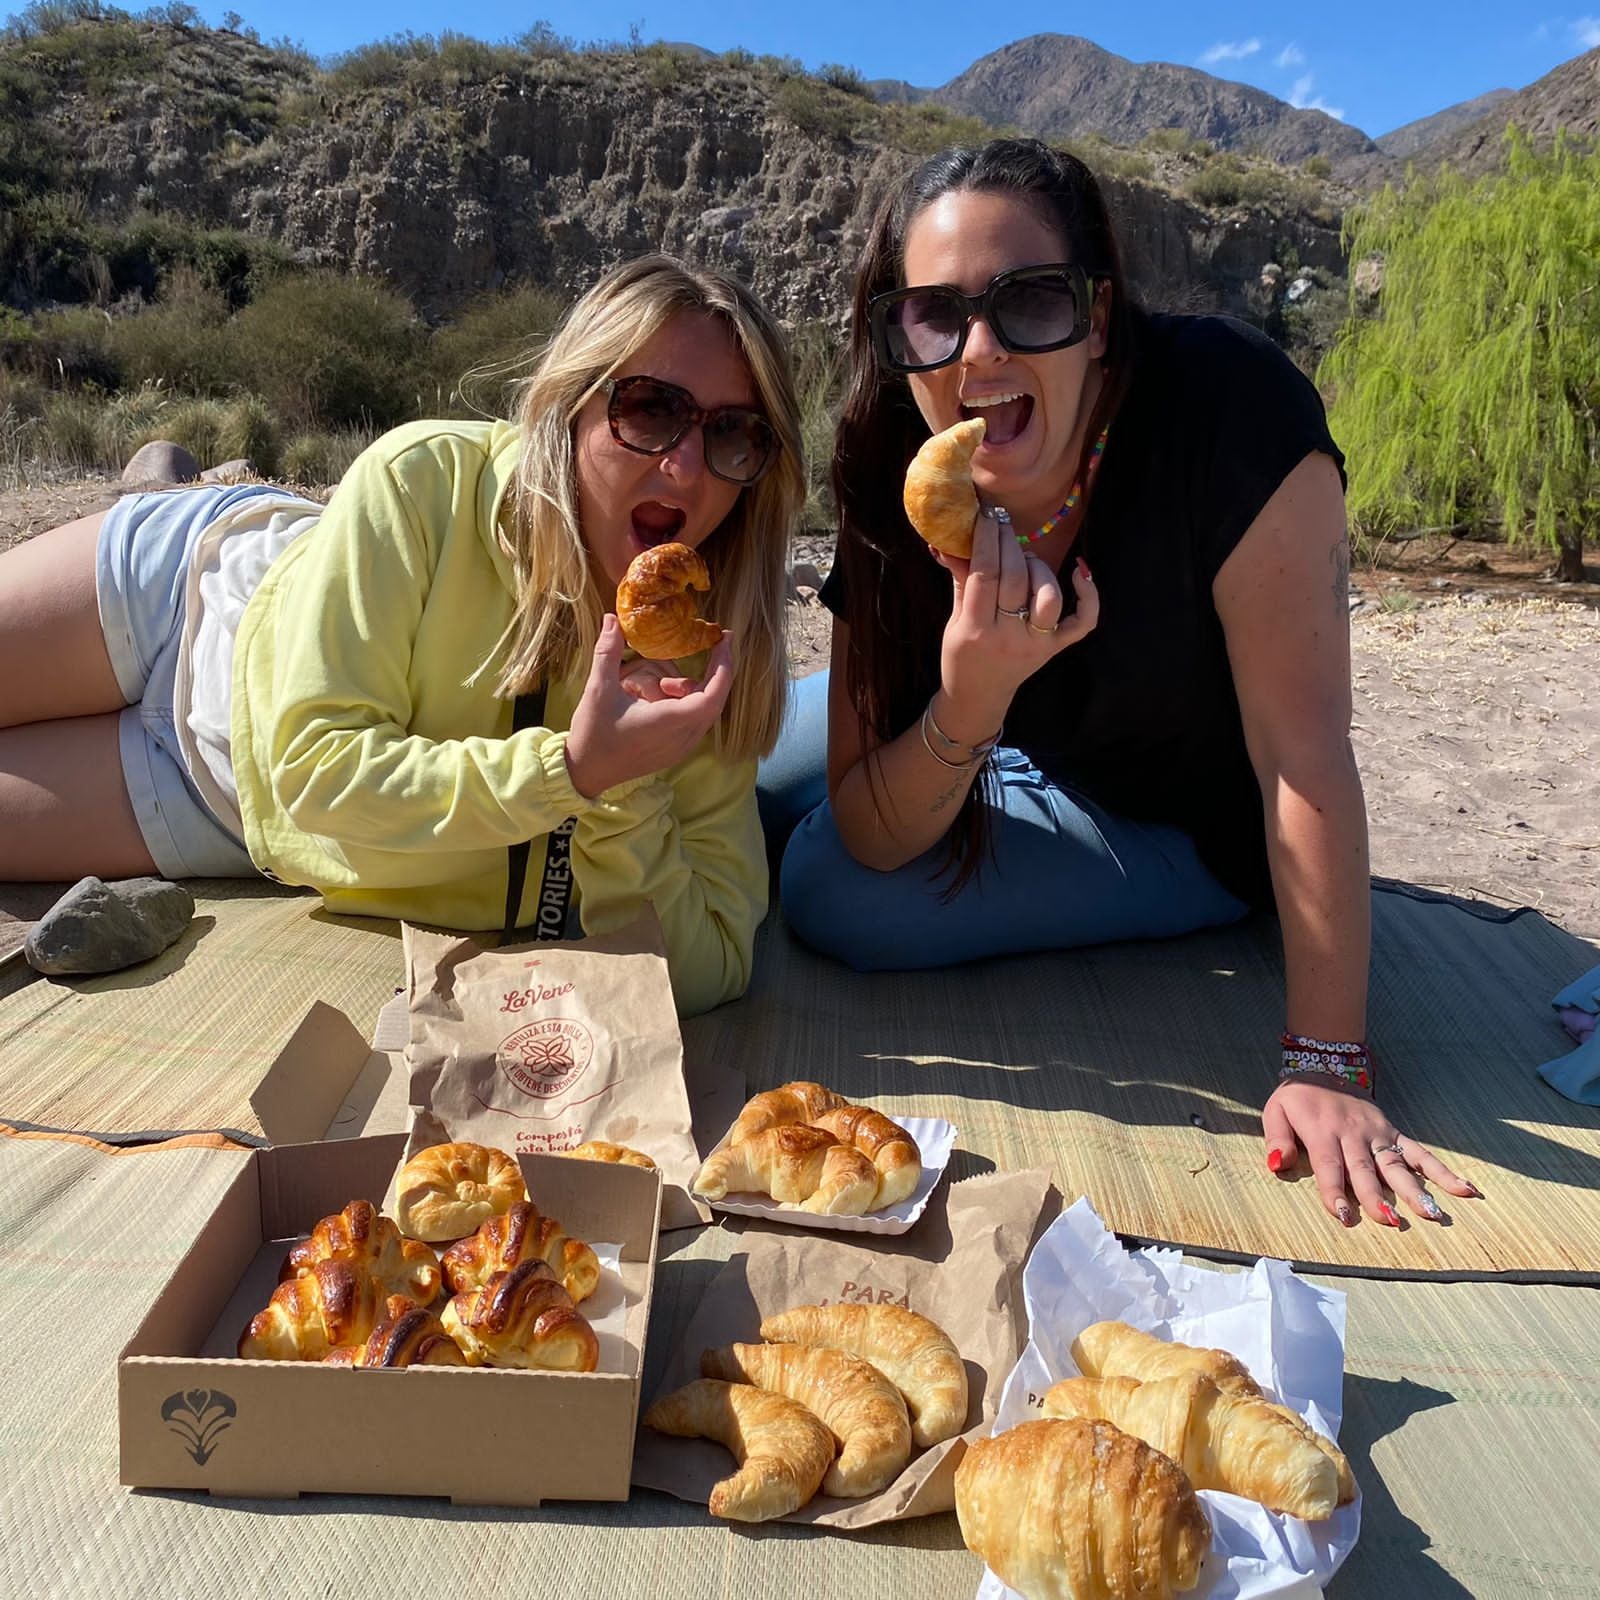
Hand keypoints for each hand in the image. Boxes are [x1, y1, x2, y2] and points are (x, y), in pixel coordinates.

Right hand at [564, 614, 734, 797]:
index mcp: (669, 722)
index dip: (723, 667)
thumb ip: (608, 652)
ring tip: (668, 681)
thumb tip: (612, 620)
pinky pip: (697, 723)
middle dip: (716, 672)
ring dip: (699, 690)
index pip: (712, 696)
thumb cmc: (593, 733)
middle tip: (714, 645)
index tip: (724, 641)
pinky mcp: (676, 752)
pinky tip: (668, 694)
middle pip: (715, 701)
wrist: (586, 772)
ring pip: (707, 713)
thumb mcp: (598, 689)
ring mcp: (682, 748)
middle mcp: (682, 738)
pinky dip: (692, 704)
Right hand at [931, 507, 1098, 740]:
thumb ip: (959, 580)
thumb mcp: (953, 620)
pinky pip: (1083, 622)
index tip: (985, 516)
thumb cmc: (961, 655)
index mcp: (976, 631)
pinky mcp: (1056, 648)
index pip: (985, 575)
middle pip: (1015, 579)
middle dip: (1009, 543)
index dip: (986, 540)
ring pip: (1049, 596)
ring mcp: (1037, 644)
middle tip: (1001, 522)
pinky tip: (1079, 570)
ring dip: (1037, 566)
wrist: (979, 698)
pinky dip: (1088, 595)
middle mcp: (1009, 638)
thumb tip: (947, 540)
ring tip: (1023, 557)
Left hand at [1264, 1079, 1481, 1227]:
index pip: (1330, 1165)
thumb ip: (1277, 1138)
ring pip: (1397, 1165)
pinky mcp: (1393, 1132)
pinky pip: (1420, 1152)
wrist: (1323, 1065)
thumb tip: (1277, 1164)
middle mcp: (1353, 1134)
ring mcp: (1377, 1133)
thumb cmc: (1298, 1097)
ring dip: (1415, 1190)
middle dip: (1377, 1197)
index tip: (1344, 1216)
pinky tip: (1464, 1189)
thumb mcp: (1275, 1111)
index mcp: (1323, 1131)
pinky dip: (1442, 1172)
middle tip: (1390, 1221)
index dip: (1334, 1191)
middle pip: (1366, 1170)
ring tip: (1432, 1214)